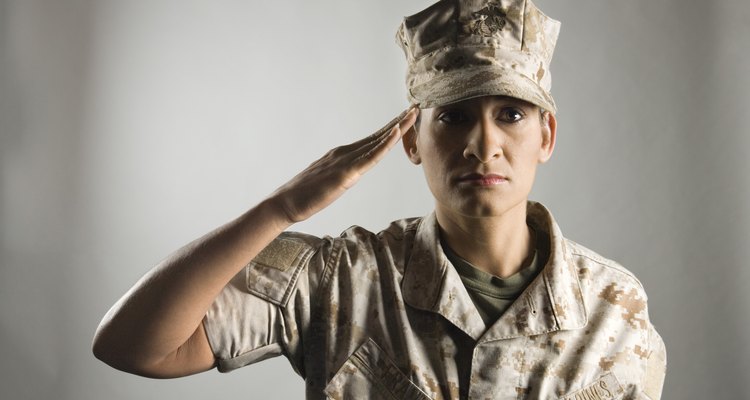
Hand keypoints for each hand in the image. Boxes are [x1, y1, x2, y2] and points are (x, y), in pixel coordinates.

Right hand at [269, 106, 418, 223]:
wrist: (285, 203)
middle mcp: (345, 152)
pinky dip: (385, 144)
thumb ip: (342, 175)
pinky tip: (396, 133)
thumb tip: (351, 175)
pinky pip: (370, 157)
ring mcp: (345, 161)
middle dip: (398, 122)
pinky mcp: (346, 173)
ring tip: (412, 114)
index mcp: (342, 155)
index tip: (404, 119)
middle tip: (416, 108)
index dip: (389, 129)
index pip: (371, 140)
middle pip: (378, 136)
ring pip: (377, 142)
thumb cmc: (304, 196)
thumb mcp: (329, 183)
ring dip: (397, 127)